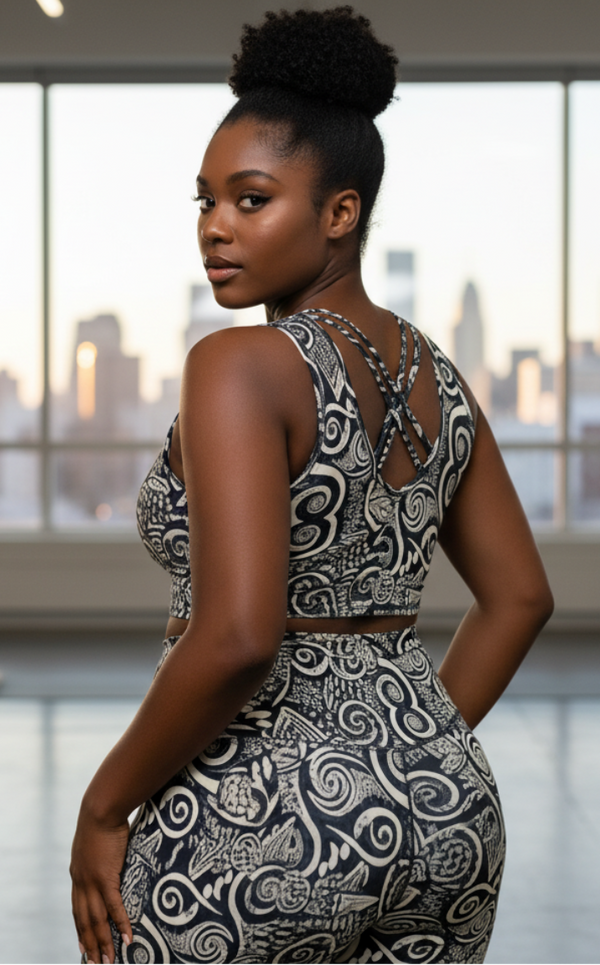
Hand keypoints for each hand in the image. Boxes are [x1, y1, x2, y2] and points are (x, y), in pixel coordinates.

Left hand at [70, 802, 132, 964]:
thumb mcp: (96, 840)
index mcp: (78, 873)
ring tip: (109, 961)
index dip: (80, 929)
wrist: (100, 808)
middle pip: (84, 921)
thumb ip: (100, 853)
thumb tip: (110, 854)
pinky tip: (127, 938)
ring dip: (103, 942)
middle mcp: (81, 882)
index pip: (77, 909)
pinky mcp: (106, 877)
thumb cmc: (102, 818)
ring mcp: (92, 881)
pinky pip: (114, 906)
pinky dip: (121, 924)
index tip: (82, 947)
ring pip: (96, 920)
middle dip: (89, 945)